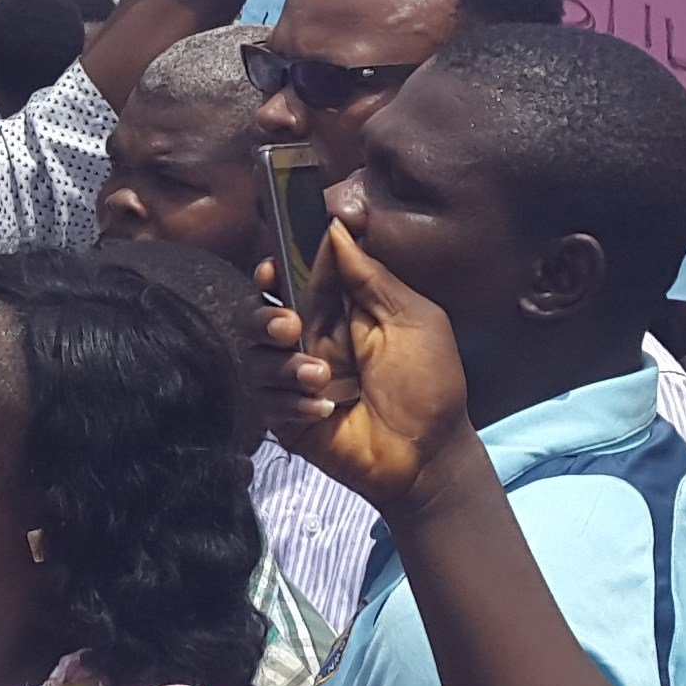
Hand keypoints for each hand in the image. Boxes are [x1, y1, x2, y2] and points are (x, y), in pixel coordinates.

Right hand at [272, 225, 481, 510]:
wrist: (429, 456)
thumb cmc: (430, 386)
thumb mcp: (412, 319)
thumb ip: (371, 276)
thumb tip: (336, 229)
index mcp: (338, 315)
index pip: (290, 282)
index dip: (273, 272)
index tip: (272, 269)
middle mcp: (310, 344)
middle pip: (256, 317)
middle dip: (263, 318)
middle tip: (290, 327)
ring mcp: (296, 383)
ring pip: (254, 359)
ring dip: (284, 366)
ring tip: (323, 379)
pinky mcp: (287, 420)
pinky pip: (265, 401)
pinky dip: (290, 403)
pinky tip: (324, 411)